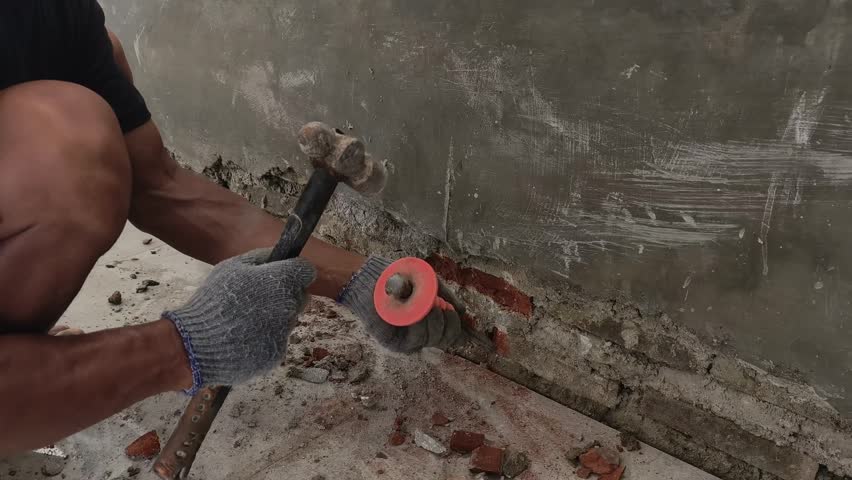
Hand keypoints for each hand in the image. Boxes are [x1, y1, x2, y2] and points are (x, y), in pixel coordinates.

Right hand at [163, 248, 314, 392]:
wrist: (197, 345)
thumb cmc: (213, 301)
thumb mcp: (231, 267)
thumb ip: (260, 257)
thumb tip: (279, 255)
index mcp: (282, 281)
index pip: (306, 271)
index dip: (294, 272)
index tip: (281, 276)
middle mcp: (290, 306)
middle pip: (300, 296)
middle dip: (285, 295)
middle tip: (256, 300)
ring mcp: (285, 332)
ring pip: (288, 320)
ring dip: (273, 319)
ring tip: (244, 321)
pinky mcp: (277, 353)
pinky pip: (276, 341)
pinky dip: (264, 340)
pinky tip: (243, 339)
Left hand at [339, 257, 466, 352]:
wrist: (371, 277)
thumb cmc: (398, 278)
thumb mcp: (428, 283)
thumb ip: (446, 296)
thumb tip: (463, 311)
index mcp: (430, 322)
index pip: (451, 333)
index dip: (459, 326)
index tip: (458, 312)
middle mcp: (421, 334)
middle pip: (447, 340)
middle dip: (451, 323)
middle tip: (444, 306)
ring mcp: (408, 339)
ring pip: (434, 339)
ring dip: (436, 322)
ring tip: (431, 305)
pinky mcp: (395, 342)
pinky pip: (416, 339)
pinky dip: (422, 325)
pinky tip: (421, 312)